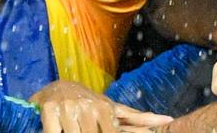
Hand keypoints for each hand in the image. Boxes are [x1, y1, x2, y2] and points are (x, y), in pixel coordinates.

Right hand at [31, 80, 172, 132]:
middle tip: (90, 131)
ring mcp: (67, 108)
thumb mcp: (112, 109)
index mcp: (105, 109)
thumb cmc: (88, 102)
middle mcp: (87, 106)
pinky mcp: (49, 110)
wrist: (56, 88)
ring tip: (74, 130)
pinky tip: (59, 132)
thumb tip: (167, 119)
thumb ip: (136, 118)